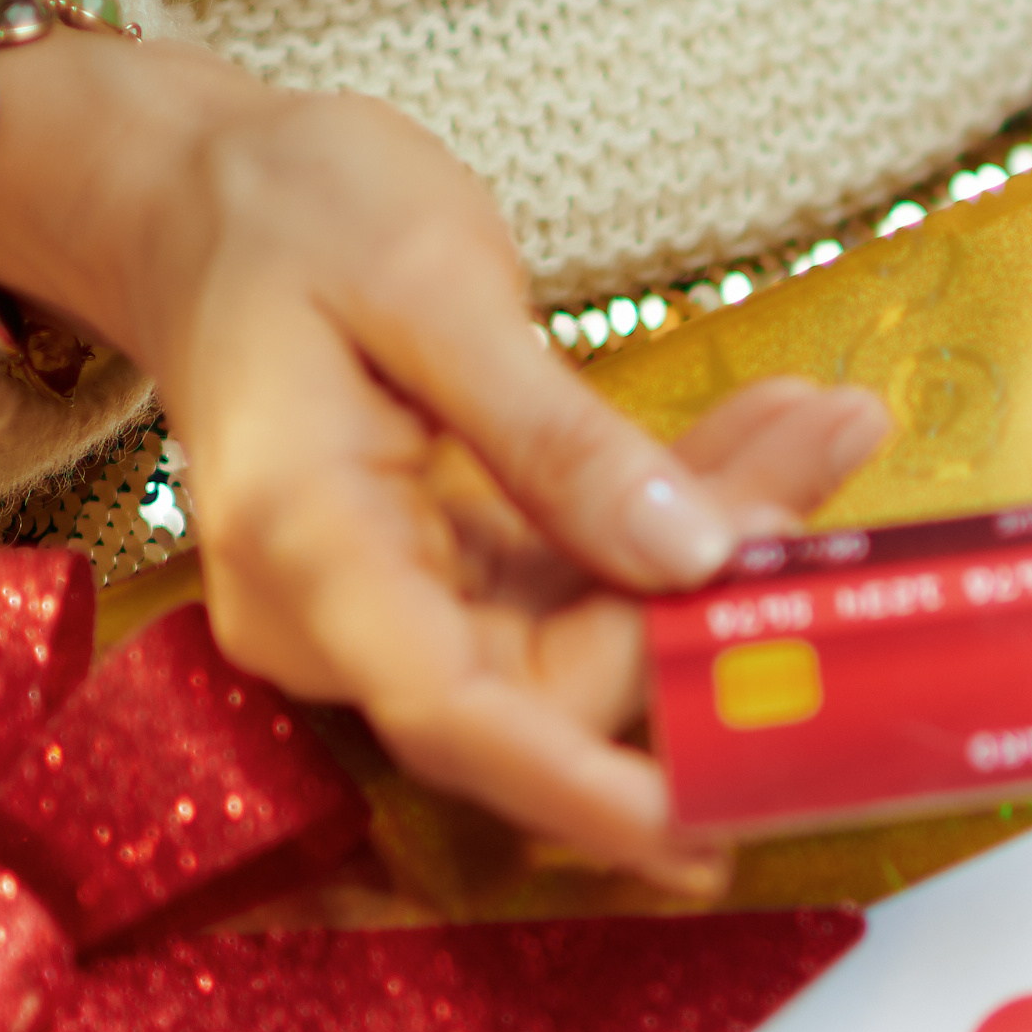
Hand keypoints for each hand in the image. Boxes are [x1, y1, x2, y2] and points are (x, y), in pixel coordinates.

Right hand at [0, 29, 891, 885]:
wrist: (204, 195)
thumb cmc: (289, 214)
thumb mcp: (429, 282)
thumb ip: (552, 431)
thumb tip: (688, 560)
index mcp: (305, 542)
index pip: (451, 714)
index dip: (583, 789)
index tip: (705, 836)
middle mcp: (341, 608)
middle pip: (555, 674)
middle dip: (708, 599)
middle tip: (827, 460)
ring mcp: (399, 601)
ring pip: (597, 624)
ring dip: (723, 537)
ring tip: (827, 425)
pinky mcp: (453, 574)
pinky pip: (590, 575)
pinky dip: (686, 508)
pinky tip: (777, 430)